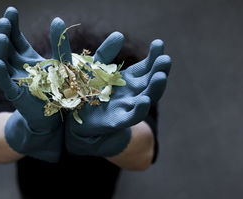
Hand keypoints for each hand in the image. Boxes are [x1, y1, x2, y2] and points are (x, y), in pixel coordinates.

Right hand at [0, 7, 71, 131]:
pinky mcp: (15, 94)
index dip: (12, 24)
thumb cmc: (59, 90)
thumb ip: (59, 43)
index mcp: (26, 58)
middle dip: (3, 32)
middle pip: (4, 46)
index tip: (11, 10)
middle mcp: (17, 66)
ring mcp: (13, 79)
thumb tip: (57, 19)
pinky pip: (4, 82)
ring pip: (0, 61)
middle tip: (5, 20)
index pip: (14, 37)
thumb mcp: (61, 62)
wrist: (56, 116)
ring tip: (2, 35)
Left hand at [65, 39, 171, 155]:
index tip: (159, 43)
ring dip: (155, 88)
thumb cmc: (87, 92)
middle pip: (150, 81)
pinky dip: (140, 109)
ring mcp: (127, 107)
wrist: (77, 121)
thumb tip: (119, 35)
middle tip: (165, 59)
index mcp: (129, 80)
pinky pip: (132, 116)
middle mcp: (132, 93)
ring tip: (160, 76)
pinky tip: (145, 100)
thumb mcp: (95, 68)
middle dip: (159, 70)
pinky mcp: (117, 121)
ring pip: (147, 97)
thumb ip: (105, 53)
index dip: (154, 56)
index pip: (147, 67)